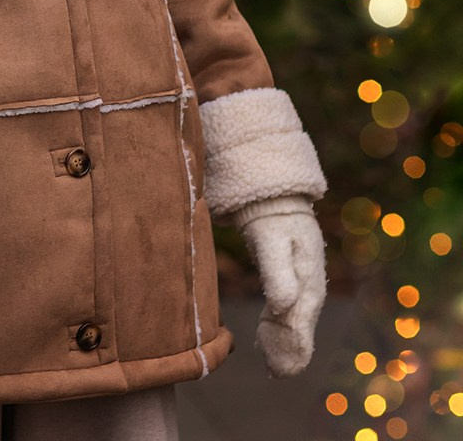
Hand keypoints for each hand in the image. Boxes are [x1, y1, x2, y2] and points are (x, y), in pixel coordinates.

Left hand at [239, 199, 325, 376]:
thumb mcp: (273, 242)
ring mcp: (300, 287)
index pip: (301, 322)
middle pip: (299, 327)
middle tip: (276, 375)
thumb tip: (282, 307)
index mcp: (309, 281)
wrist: (274, 199)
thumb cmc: (272, 219)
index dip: (293, 347)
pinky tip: (265, 344)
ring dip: (282, 345)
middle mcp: (309, 288)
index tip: (282, 370)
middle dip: (289, 353)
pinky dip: (275, 330)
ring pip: (291, 323)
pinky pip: (283, 313)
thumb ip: (278, 274)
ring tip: (273, 370)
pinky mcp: (287, 283)